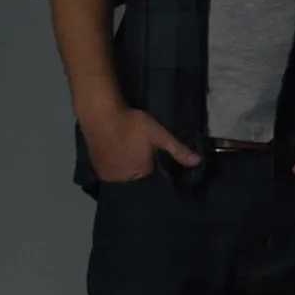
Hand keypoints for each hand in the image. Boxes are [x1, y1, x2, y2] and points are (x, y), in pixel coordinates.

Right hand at [79, 105, 199, 182]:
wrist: (100, 114)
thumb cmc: (131, 124)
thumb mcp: (158, 134)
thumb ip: (177, 149)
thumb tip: (198, 162)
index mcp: (140, 174)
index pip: (153, 177)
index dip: (156, 167)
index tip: (156, 158)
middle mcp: (122, 180)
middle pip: (136, 178)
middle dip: (141, 169)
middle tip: (141, 153)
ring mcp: (107, 176)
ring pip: (123, 176)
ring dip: (127, 168)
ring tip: (129, 154)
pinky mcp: (96, 169)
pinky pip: (110, 172)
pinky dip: (115, 167)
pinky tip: (118, 155)